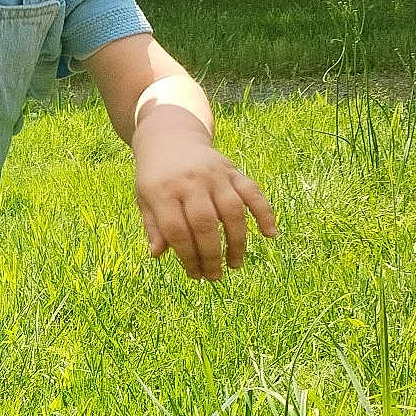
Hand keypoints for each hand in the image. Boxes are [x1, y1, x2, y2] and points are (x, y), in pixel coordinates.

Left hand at [132, 120, 276, 281]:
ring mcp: (214, 175)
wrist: (170, 138)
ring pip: (232, 210)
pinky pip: (253, 192)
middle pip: (205, 224)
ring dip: (237, 241)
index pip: (178, 231)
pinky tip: (271, 235)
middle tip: (215, 277)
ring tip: (235, 264)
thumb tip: (157, 254)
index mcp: (163, 192)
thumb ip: (153, 226)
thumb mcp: (145, 200)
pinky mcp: (232, 170)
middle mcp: (191, 181)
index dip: (187, 257)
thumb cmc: (155, 178)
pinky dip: (265, 213)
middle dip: (212, 255)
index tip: (195, 275)